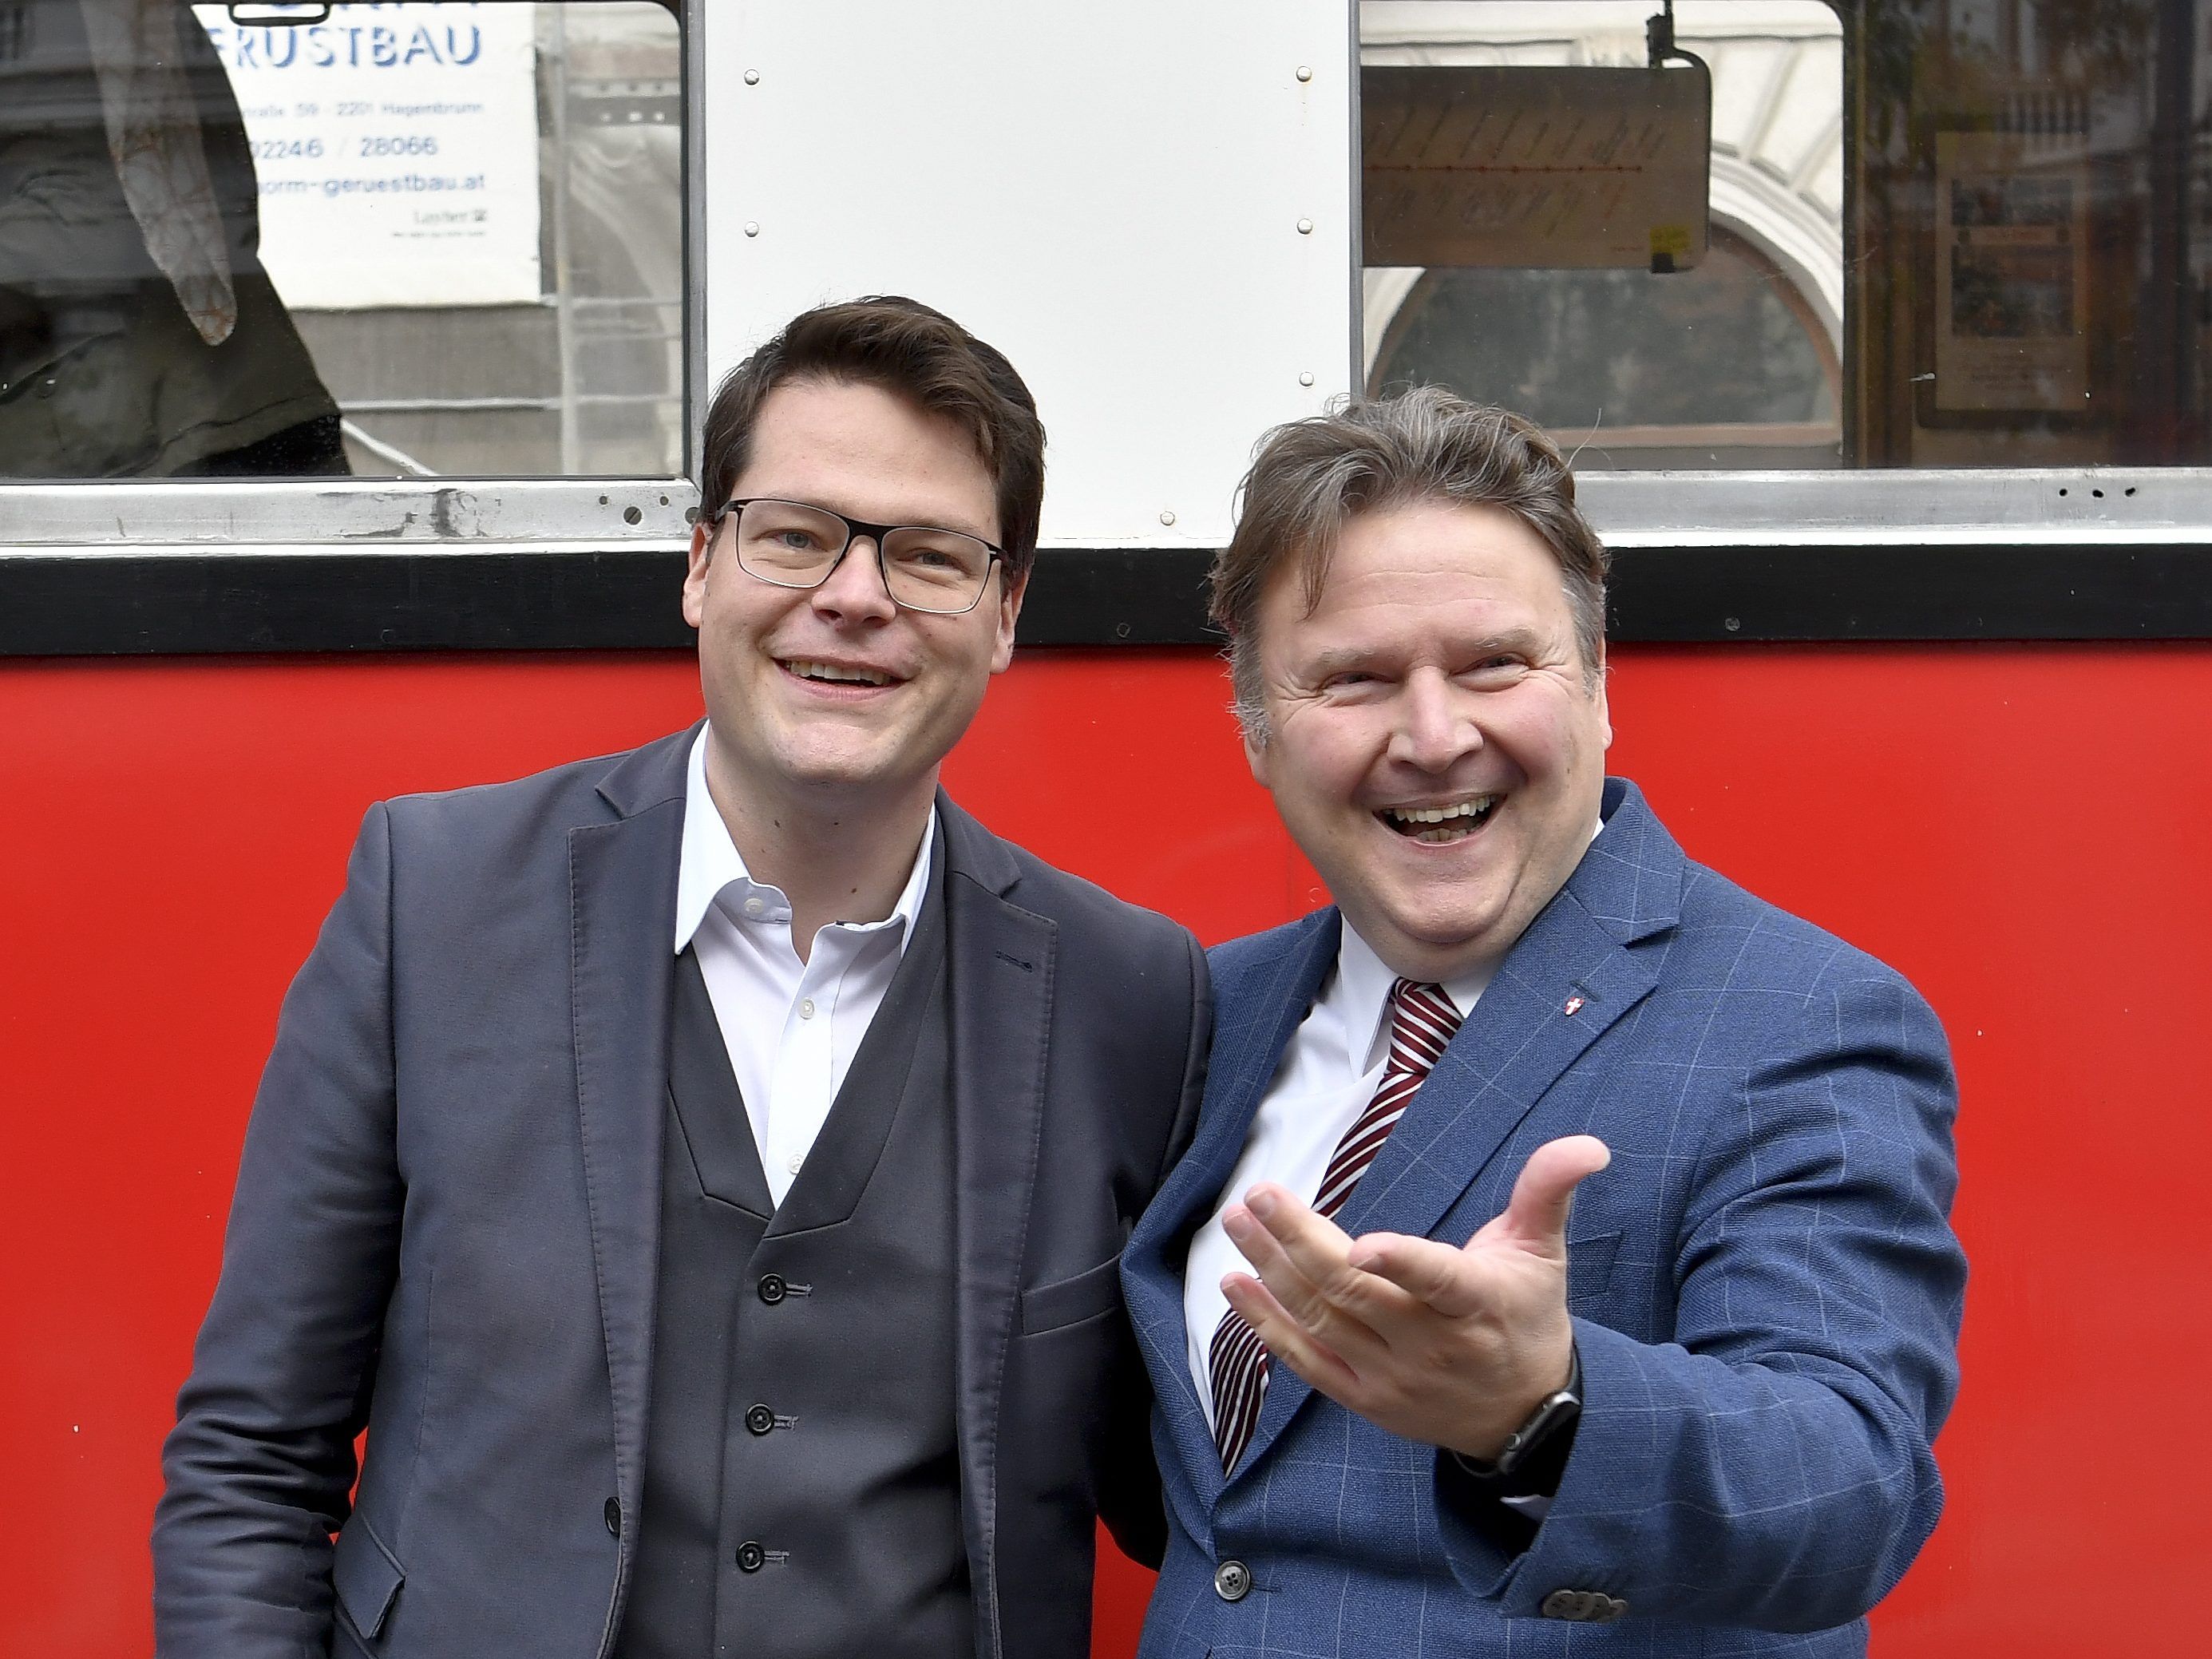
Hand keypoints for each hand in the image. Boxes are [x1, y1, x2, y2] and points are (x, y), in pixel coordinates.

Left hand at [1220, 1134, 1610, 1458]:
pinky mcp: (1365, 1398)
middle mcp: (1430, 1344)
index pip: (1437, 1281)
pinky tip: (1235, 1284)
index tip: (1361, 1243)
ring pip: (1323, 1320)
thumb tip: (1588, 1145)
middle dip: (1299, 1242)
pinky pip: (1307, 1362)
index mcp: (1477, 1303)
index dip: (1401, 1264)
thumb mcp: (1544, 1252)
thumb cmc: (1526, 1316)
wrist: (1525, 1417)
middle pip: (1356, 1293)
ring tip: (1237, 1222)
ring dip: (1273, 1269)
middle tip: (1258, 1196)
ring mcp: (1392, 1376)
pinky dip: (1266, 1325)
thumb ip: (1549, 1191)